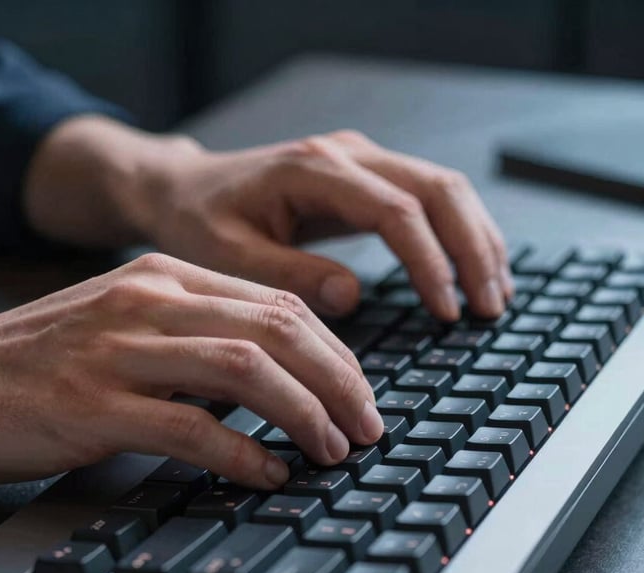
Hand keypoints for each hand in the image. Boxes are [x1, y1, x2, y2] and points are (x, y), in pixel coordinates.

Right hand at [0, 254, 382, 485]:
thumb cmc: (36, 361)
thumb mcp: (121, 326)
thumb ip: (189, 339)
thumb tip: (265, 383)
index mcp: (161, 277)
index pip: (276, 302)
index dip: (333, 351)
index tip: (358, 392)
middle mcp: (147, 300)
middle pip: (277, 328)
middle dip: (339, 381)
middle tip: (368, 426)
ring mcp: (119, 350)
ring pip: (246, 370)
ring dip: (305, 414)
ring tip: (334, 451)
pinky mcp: (93, 404)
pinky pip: (190, 426)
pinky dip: (242, 453)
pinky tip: (269, 473)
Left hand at [26, 119, 510, 320]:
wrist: (183, 190)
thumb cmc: (198, 222)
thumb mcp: (229, 256)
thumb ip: (288, 275)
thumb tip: (351, 297)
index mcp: (314, 170)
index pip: (397, 211)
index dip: (430, 263)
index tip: (446, 312)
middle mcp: (346, 155)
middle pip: (438, 190)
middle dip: (472, 250)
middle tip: (489, 308)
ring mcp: (359, 162)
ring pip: (443, 189)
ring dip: (476, 240)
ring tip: (494, 294)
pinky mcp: (363, 179)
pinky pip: (426, 199)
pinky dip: (456, 235)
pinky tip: (469, 270)